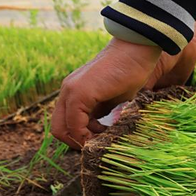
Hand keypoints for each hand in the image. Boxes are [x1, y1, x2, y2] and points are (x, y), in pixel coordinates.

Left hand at [51, 5, 195, 148]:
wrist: (136, 51)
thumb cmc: (130, 73)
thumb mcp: (110, 99)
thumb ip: (99, 113)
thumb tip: (97, 133)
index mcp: (73, 92)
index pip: (64, 124)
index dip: (80, 137)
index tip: (100, 139)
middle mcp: (67, 91)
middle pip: (58, 130)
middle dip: (78, 143)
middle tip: (99, 143)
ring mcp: (71, 91)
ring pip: (63, 130)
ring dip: (83, 140)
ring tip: (105, 136)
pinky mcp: (80, 93)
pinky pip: (75, 125)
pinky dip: (87, 135)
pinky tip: (106, 131)